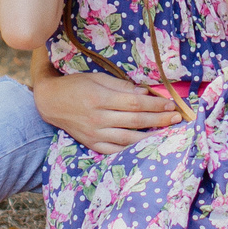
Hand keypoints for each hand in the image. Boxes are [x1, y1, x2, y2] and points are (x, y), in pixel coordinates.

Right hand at [34, 69, 180, 153]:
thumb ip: (120, 86)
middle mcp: (98, 119)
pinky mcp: (92, 144)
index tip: (171, 104)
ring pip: (128, 138)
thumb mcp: (97, 78)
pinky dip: (132, 150)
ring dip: (150, 136)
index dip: (155, 105)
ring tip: (168, 133)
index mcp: (100, 99)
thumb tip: (144, 93)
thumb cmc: (76, 86)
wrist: (51, 102)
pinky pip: (115, 150)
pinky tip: (145, 147)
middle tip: (176, 118)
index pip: (135, 104)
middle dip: (159, 119)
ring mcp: (95, 134)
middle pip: (135, 121)